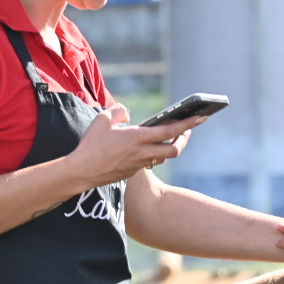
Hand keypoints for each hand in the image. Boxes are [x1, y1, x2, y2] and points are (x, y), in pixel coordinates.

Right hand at [66, 106, 202, 187]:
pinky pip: (150, 162)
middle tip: (187, 130)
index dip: (188, 123)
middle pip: (175, 149)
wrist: (81, 172)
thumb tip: (128, 113)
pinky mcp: (133, 172)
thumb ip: (118, 111)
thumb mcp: (102, 120)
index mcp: (138, 137)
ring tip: (170, 136)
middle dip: (184, 139)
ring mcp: (139, 164)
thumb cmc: (90, 145)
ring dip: (170, 146)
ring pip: (163, 156)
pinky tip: (149, 146)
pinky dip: (154, 153)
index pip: (170, 129)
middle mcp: (143, 152)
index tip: (202, 117)